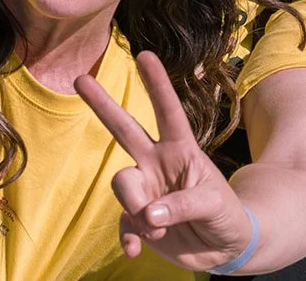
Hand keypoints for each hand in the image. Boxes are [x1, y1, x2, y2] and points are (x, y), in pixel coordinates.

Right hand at [77, 52, 254, 268]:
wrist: (224, 248)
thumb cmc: (226, 214)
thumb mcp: (215, 206)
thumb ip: (183, 206)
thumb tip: (149, 215)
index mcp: (181, 149)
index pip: (168, 111)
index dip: (157, 84)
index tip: (145, 55)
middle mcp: (158, 163)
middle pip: (125, 129)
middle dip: (102, 105)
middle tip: (79, 79)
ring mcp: (146, 190)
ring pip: (122, 184)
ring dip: (135, 208)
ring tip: (156, 229)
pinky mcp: (138, 219)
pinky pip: (123, 223)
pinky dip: (128, 237)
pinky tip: (135, 250)